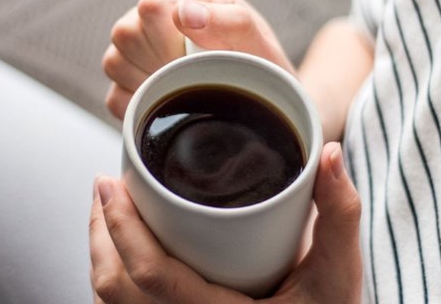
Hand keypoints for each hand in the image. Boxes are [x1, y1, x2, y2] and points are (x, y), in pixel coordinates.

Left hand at [88, 141, 362, 303]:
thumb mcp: (338, 272)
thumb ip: (339, 214)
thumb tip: (330, 152)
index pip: (149, 276)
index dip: (121, 226)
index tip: (110, 182)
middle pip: (113, 288)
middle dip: (101, 233)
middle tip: (106, 186)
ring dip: (103, 254)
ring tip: (109, 210)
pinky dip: (116, 279)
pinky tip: (125, 249)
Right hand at [102, 0, 291, 118]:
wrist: (268, 99)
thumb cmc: (264, 67)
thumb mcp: (259, 44)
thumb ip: (230, 21)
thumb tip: (184, 12)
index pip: (151, 8)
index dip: (168, 40)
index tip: (195, 61)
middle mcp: (159, 19)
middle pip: (125, 34)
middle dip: (159, 64)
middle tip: (192, 78)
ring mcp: (141, 50)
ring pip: (114, 63)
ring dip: (148, 84)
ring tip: (183, 89)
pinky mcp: (131, 82)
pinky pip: (114, 96)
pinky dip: (139, 108)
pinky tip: (168, 105)